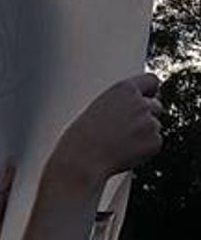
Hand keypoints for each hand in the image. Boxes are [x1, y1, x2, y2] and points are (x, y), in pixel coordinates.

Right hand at [53, 74, 161, 190]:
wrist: (83, 158)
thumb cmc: (84, 135)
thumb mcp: (100, 106)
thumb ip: (123, 101)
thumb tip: (139, 106)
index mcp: (125, 89)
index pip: (151, 81)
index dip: (150, 91)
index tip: (147, 97)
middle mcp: (140, 103)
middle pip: (156, 106)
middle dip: (147, 116)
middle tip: (127, 128)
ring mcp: (150, 122)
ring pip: (155, 126)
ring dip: (144, 134)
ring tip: (119, 142)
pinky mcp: (155, 141)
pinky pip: (155, 143)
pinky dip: (145, 149)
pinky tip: (125, 151)